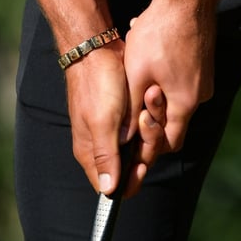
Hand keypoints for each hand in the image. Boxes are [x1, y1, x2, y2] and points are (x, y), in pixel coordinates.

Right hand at [65, 44, 138, 196]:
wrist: (96, 50)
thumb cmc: (97, 85)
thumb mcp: (102, 122)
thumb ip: (106, 157)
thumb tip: (109, 191)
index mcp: (90, 153)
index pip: (111, 186)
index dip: (131, 180)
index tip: (142, 163)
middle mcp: (99, 146)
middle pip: (130, 166)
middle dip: (145, 148)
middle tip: (145, 122)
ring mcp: (111, 131)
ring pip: (140, 146)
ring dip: (149, 129)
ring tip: (147, 105)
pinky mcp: (121, 117)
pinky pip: (141, 129)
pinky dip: (149, 118)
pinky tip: (149, 102)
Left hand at [123, 0, 216, 167]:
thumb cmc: (158, 34)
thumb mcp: (135, 74)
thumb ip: (132, 108)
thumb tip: (124, 137)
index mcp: (185, 102)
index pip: (169, 142)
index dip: (150, 150)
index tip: (133, 155)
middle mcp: (200, 96)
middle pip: (174, 124)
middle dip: (151, 124)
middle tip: (129, 119)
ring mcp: (204, 81)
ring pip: (176, 103)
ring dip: (155, 100)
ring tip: (136, 83)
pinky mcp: (202, 67)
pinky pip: (181, 86)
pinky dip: (163, 85)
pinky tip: (147, 66)